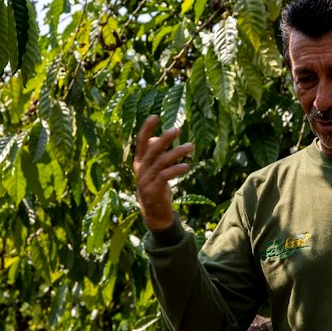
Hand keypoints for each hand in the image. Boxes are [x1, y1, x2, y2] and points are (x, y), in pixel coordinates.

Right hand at [133, 115, 194, 230]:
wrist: (154, 214)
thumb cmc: (156, 187)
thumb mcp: (155, 170)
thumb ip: (156, 155)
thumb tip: (156, 139)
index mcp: (140, 162)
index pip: (141, 142)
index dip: (146, 129)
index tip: (155, 116)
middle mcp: (140, 169)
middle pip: (152, 150)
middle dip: (165, 138)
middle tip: (178, 129)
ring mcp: (145, 180)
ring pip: (161, 162)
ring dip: (177, 153)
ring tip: (191, 146)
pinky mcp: (153, 191)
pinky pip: (165, 176)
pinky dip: (176, 170)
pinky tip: (187, 167)